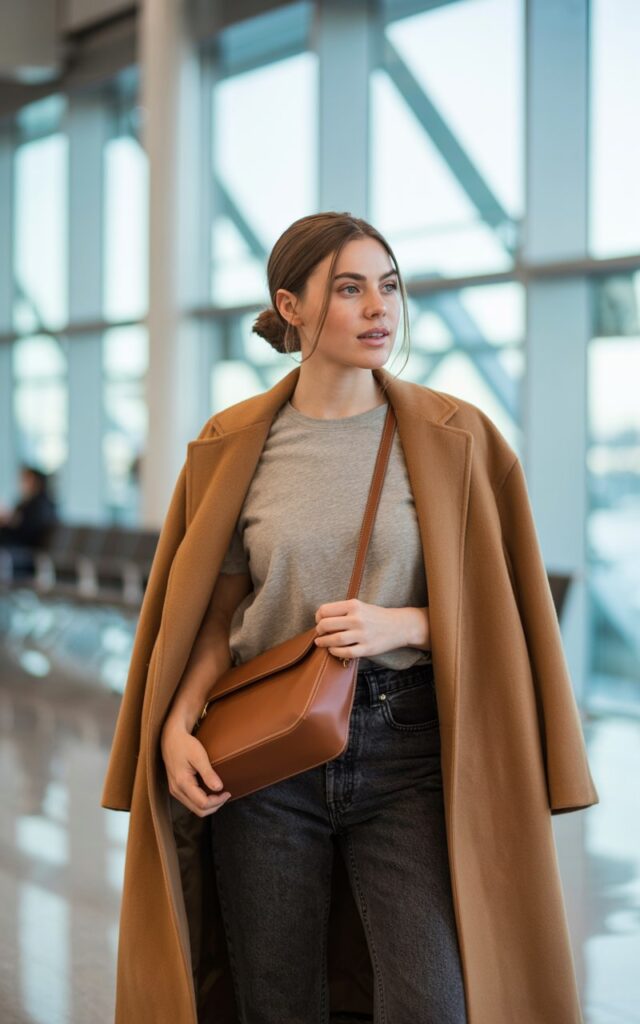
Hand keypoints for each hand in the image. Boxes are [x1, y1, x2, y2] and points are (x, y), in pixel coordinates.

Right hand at [160, 717, 231, 816]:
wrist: (171, 738)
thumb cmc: (184, 745)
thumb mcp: (198, 756)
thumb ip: (208, 773)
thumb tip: (219, 788)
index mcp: (182, 783)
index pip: (202, 803)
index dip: (217, 801)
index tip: (227, 792)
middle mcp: (176, 790)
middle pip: (198, 810)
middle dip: (214, 806)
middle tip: (225, 795)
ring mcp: (175, 790)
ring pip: (194, 808)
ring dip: (208, 805)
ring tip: (219, 794)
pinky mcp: (176, 788)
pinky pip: (190, 801)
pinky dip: (202, 801)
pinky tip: (210, 791)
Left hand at [313, 599, 429, 659]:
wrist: (399, 626)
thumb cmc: (376, 616)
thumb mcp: (360, 606)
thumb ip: (342, 610)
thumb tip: (320, 620)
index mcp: (354, 605)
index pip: (325, 610)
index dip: (318, 617)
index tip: (319, 621)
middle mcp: (357, 618)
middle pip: (326, 625)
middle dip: (319, 630)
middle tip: (319, 633)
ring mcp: (362, 634)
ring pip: (335, 640)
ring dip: (324, 642)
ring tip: (321, 642)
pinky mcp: (367, 648)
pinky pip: (345, 652)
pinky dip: (335, 652)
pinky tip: (333, 650)